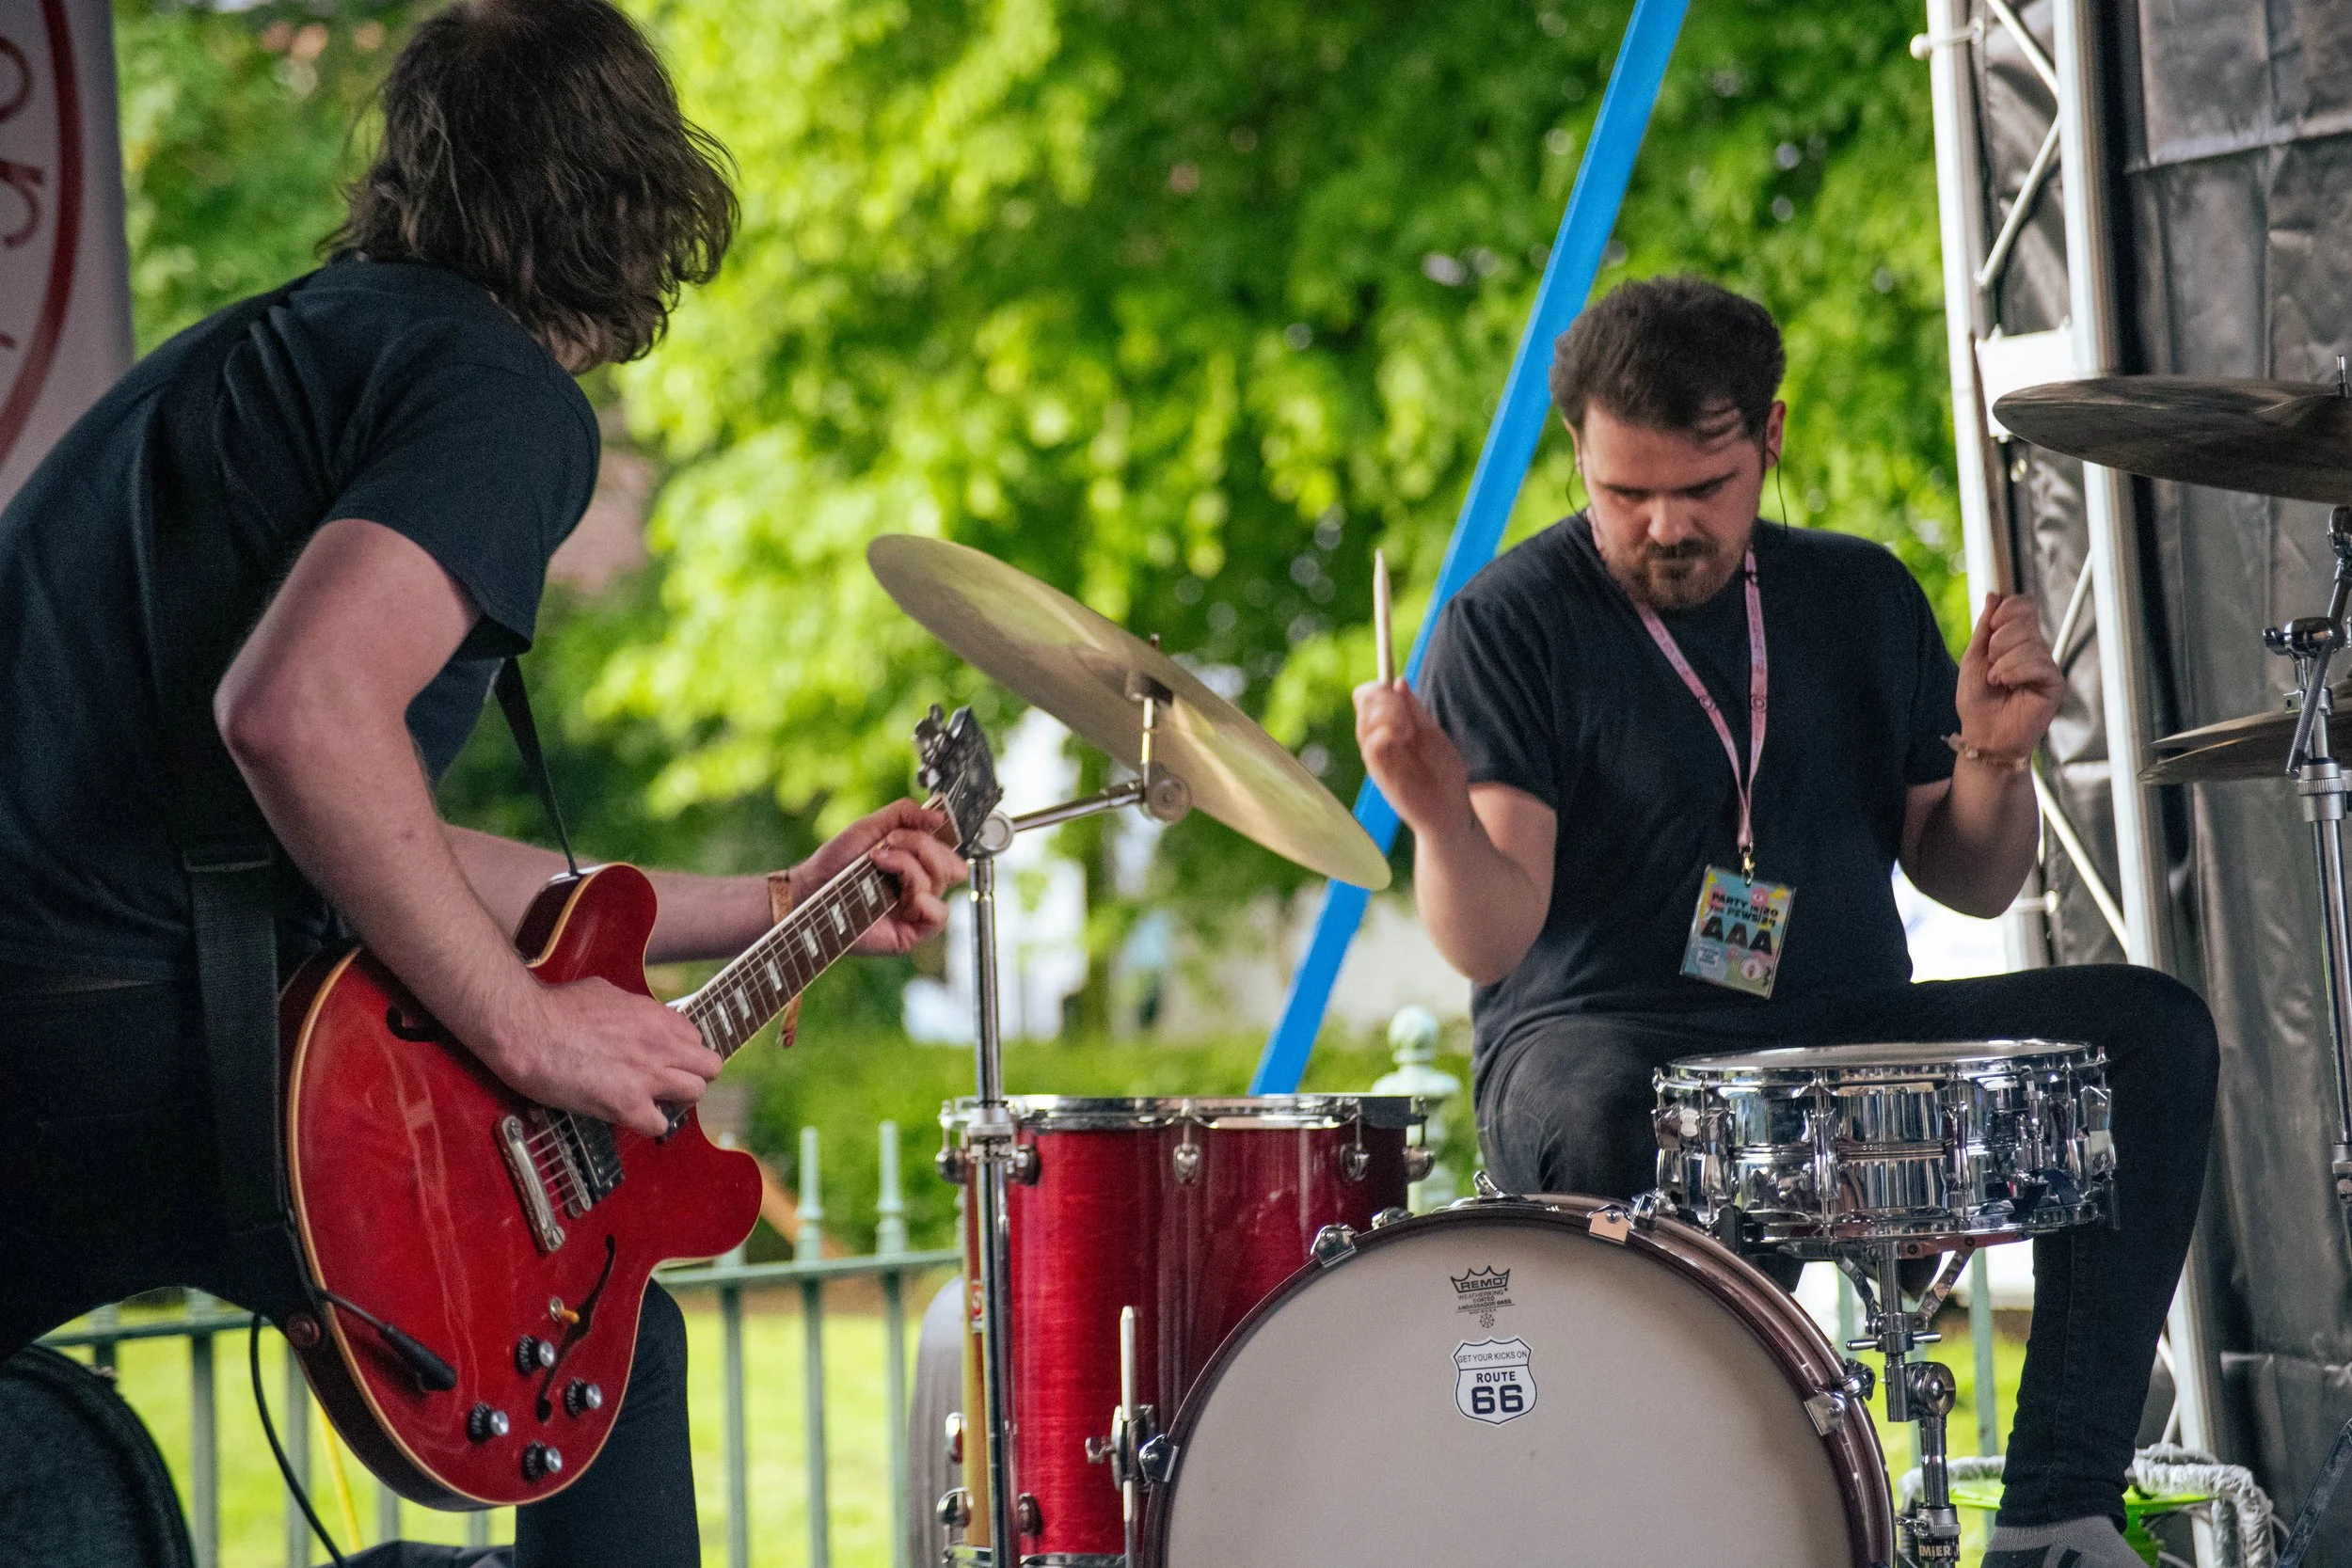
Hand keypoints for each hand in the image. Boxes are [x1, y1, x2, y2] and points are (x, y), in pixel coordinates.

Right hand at [487, 975, 718, 1138]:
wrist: (527, 1029)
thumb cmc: (555, 1008)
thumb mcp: (605, 991)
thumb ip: (630, 1007)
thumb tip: (631, 1014)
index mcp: (656, 1016)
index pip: (695, 1038)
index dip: (681, 1052)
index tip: (664, 1059)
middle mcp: (661, 1044)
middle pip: (711, 1066)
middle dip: (693, 1075)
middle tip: (668, 1083)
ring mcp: (647, 1075)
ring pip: (695, 1094)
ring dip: (675, 1100)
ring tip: (650, 1100)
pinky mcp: (627, 1104)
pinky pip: (659, 1125)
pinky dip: (648, 1124)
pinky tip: (630, 1116)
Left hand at [792, 798, 966, 955]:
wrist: (812, 886)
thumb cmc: (836, 861)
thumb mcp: (870, 825)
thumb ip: (904, 813)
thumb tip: (939, 816)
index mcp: (915, 862)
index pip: (949, 851)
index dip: (941, 838)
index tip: (921, 825)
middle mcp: (919, 885)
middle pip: (950, 865)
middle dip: (921, 845)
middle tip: (890, 841)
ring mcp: (915, 909)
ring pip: (938, 884)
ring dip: (909, 867)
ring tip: (879, 862)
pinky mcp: (910, 932)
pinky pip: (939, 916)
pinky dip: (927, 901)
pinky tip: (908, 895)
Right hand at [1355, 677, 1471, 836]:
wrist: (1450, 813)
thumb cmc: (1443, 775)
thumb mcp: (1432, 735)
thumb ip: (1415, 711)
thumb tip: (1399, 681)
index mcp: (1389, 730)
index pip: (1368, 699)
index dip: (1376, 687)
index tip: (1392, 684)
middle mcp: (1378, 742)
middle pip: (1364, 705)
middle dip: (1383, 697)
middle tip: (1405, 711)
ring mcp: (1378, 758)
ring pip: (1365, 723)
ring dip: (1386, 714)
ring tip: (1408, 727)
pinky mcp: (1380, 774)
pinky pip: (1371, 746)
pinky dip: (1384, 732)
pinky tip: (1403, 735)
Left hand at [1956, 592, 2062, 761]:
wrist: (1984, 734)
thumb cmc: (1977, 700)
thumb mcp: (1974, 657)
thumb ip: (1984, 626)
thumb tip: (1994, 595)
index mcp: (2016, 640)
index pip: (2024, 606)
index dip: (2007, 609)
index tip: (1991, 626)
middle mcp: (2034, 649)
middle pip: (2026, 620)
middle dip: (1999, 640)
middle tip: (1991, 664)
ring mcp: (2045, 665)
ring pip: (2029, 643)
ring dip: (2003, 662)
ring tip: (1997, 681)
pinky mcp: (2053, 682)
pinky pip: (2038, 663)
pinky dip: (2015, 672)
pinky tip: (2008, 685)